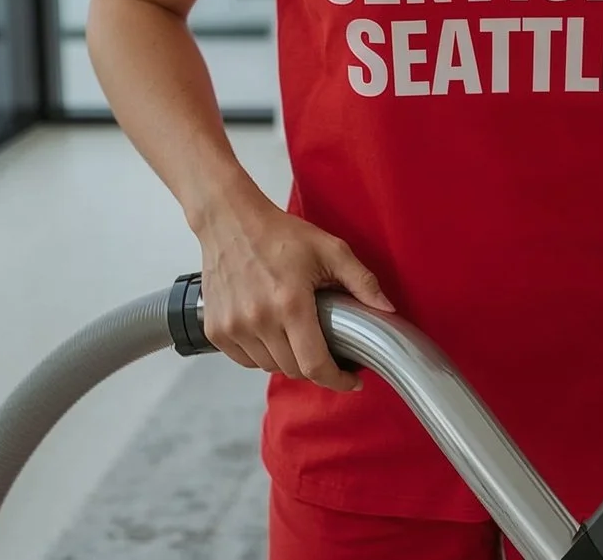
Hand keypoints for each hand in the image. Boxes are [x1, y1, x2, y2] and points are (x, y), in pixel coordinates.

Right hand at [193, 189, 393, 390]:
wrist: (230, 221)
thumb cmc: (279, 234)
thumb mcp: (331, 250)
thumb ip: (362, 281)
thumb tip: (386, 309)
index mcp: (289, 304)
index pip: (314, 365)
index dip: (337, 380)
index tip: (350, 381)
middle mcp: (258, 320)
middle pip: (293, 369)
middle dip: (315, 365)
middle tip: (326, 347)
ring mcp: (232, 327)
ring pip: (269, 366)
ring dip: (287, 359)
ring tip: (296, 333)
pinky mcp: (215, 330)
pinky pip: (246, 360)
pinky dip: (262, 354)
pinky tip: (271, 332)